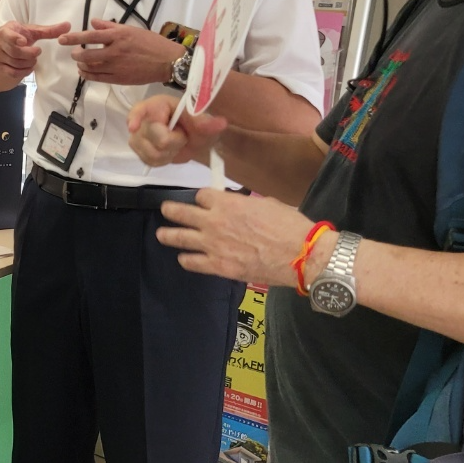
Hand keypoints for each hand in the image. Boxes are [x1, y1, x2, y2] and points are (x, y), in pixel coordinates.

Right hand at [0, 21, 71, 76]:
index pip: (7, 35)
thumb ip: (49, 30)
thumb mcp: (31, 30)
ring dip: (28, 63)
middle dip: (29, 54)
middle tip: (38, 51)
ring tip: (34, 59)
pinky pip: (11, 73)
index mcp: (6, 31)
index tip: (23, 41)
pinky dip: (23, 72)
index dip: (14, 38)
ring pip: (14, 63)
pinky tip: (29, 68)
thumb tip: (68, 26)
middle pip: (15, 52)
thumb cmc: (18, 34)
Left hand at [60, 19, 183, 85]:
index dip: (74, 38)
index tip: (62, 39)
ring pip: (91, 67)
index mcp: (118, 36)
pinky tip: (85, 72)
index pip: (90, 36)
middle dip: (76, 54)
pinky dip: (88, 75)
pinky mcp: (119, 79)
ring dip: (81, 65)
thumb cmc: (151, 43)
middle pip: (87, 55)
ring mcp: (116, 67)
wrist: (167, 62)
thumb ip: (110, 27)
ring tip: (80, 62)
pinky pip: (98, 78)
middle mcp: (115, 52)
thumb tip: (93, 22)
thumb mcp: (131, 30)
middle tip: (73, 53)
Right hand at [128, 94, 226, 166]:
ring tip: (176, 143)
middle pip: (158, 139)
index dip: (135, 118)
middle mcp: (142, 120)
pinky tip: (169, 152)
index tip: (133, 127)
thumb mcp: (203, 122)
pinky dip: (164, 160)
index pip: (140, 111)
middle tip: (182, 135)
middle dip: (175, 142)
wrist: (191, 137)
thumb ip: (207, 122)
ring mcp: (138, 137)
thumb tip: (220, 123)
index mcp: (156, 106)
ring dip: (170, 152)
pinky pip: (150, 162)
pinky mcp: (139, 151)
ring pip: (153, 154)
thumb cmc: (193, 124)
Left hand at [157, 190, 313, 287]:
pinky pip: (192, 262)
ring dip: (168, 235)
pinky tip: (185, 259)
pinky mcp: (217, 266)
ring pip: (179, 237)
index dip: (202, 198)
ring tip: (162, 234)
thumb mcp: (266, 204)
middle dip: (171, 210)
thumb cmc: (289, 227)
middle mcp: (214, 222)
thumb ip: (245, 205)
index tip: (203, 201)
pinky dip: (187, 260)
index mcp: (227, 203)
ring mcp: (212, 245)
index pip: (201, 196)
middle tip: (166, 210)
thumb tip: (240, 208)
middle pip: (181, 212)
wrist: (301, 255)